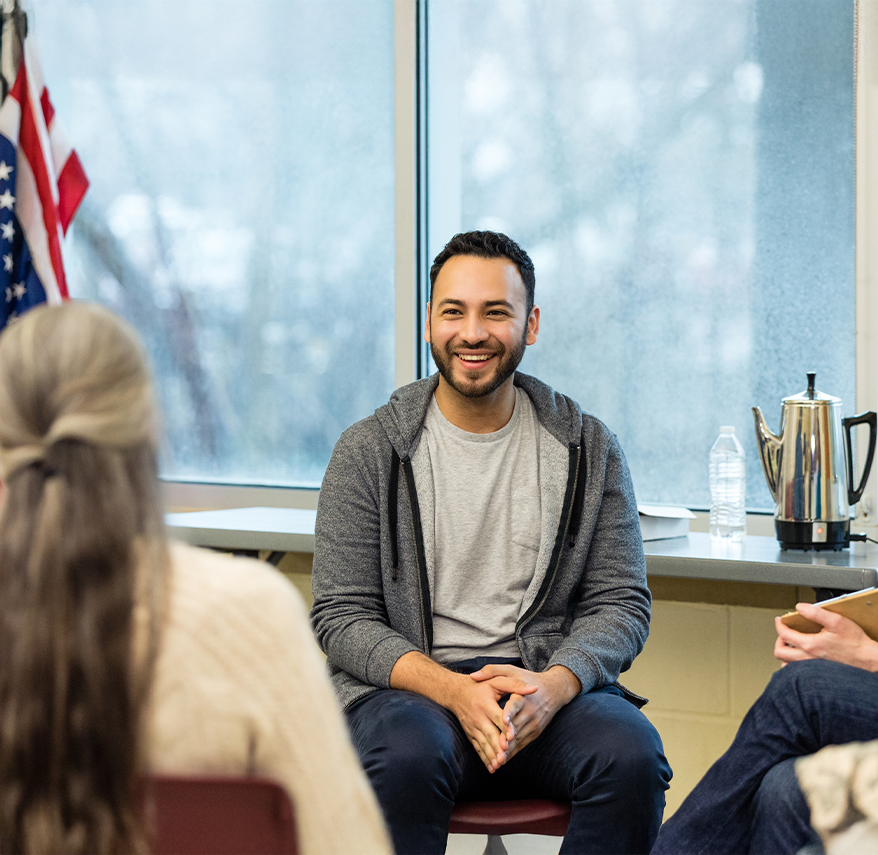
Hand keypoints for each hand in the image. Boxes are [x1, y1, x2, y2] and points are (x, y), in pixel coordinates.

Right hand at [389, 651, 538, 773]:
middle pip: (490, 734)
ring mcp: (473, 728)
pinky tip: (492, 768)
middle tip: (505, 757)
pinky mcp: (470, 735)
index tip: (511, 737)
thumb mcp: (496, 680)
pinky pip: (478, 748)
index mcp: (486, 704)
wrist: (455, 692)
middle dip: (497, 747)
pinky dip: (485, 758)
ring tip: (500, 765)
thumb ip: (515, 685)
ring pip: (484, 743)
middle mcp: (478, 717)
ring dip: (491, 755)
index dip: (505, 727)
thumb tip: (534, 689)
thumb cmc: (480, 686)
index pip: (497, 717)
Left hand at [469, 664, 580, 766]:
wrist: (554, 690)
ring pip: (519, 739)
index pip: (515, 705)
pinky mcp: (536, 732)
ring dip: (508, 749)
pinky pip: (523, 744)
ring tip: (496, 759)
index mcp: (523, 696)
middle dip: (505, 738)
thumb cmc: (528, 678)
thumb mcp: (511, 670)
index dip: (508, 713)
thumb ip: (491, 671)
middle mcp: (531, 712)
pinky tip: (503, 759)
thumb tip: (473, 676)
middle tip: (495, 748)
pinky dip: (513, 752)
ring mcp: (534, 724)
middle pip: (516, 727)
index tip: (502, 721)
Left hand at [774, 603, 877, 671]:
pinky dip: (793, 664)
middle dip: (778, 640)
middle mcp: (808, 659)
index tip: (780, 620)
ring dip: (785, 654)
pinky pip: (797, 672)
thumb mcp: (836, 621)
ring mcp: (812, 668)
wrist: (868, 660)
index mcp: (810, 645)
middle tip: (784, 633)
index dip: (779, 624)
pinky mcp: (817, 673)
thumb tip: (799, 607)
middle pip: (780, 652)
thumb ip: (815, 613)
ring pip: (787, 665)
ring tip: (791, 644)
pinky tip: (800, 656)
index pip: (784, 634)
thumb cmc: (855, 643)